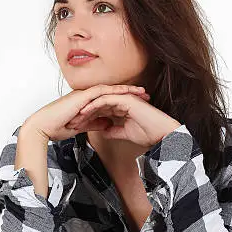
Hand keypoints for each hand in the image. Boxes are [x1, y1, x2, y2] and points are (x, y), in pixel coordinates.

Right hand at [23, 84, 149, 141]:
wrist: (43, 127)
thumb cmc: (57, 127)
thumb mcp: (82, 126)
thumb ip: (95, 123)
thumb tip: (108, 124)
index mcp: (87, 102)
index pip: (110, 100)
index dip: (125, 101)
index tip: (139, 104)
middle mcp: (87, 96)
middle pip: (113, 92)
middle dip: (131, 94)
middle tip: (147, 95)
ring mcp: (85, 94)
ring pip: (110, 89)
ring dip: (126, 90)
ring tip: (141, 92)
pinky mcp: (82, 96)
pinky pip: (102, 91)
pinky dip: (114, 91)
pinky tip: (126, 92)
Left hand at [66, 91, 181, 149]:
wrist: (161, 133)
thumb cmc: (149, 133)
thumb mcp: (125, 133)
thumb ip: (113, 131)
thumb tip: (102, 132)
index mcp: (120, 108)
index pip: (99, 111)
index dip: (87, 119)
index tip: (76, 128)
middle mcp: (121, 101)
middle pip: (96, 105)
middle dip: (82, 114)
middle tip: (70, 122)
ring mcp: (123, 98)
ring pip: (99, 101)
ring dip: (86, 110)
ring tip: (75, 118)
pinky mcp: (125, 98)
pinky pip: (105, 100)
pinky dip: (94, 106)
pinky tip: (85, 112)